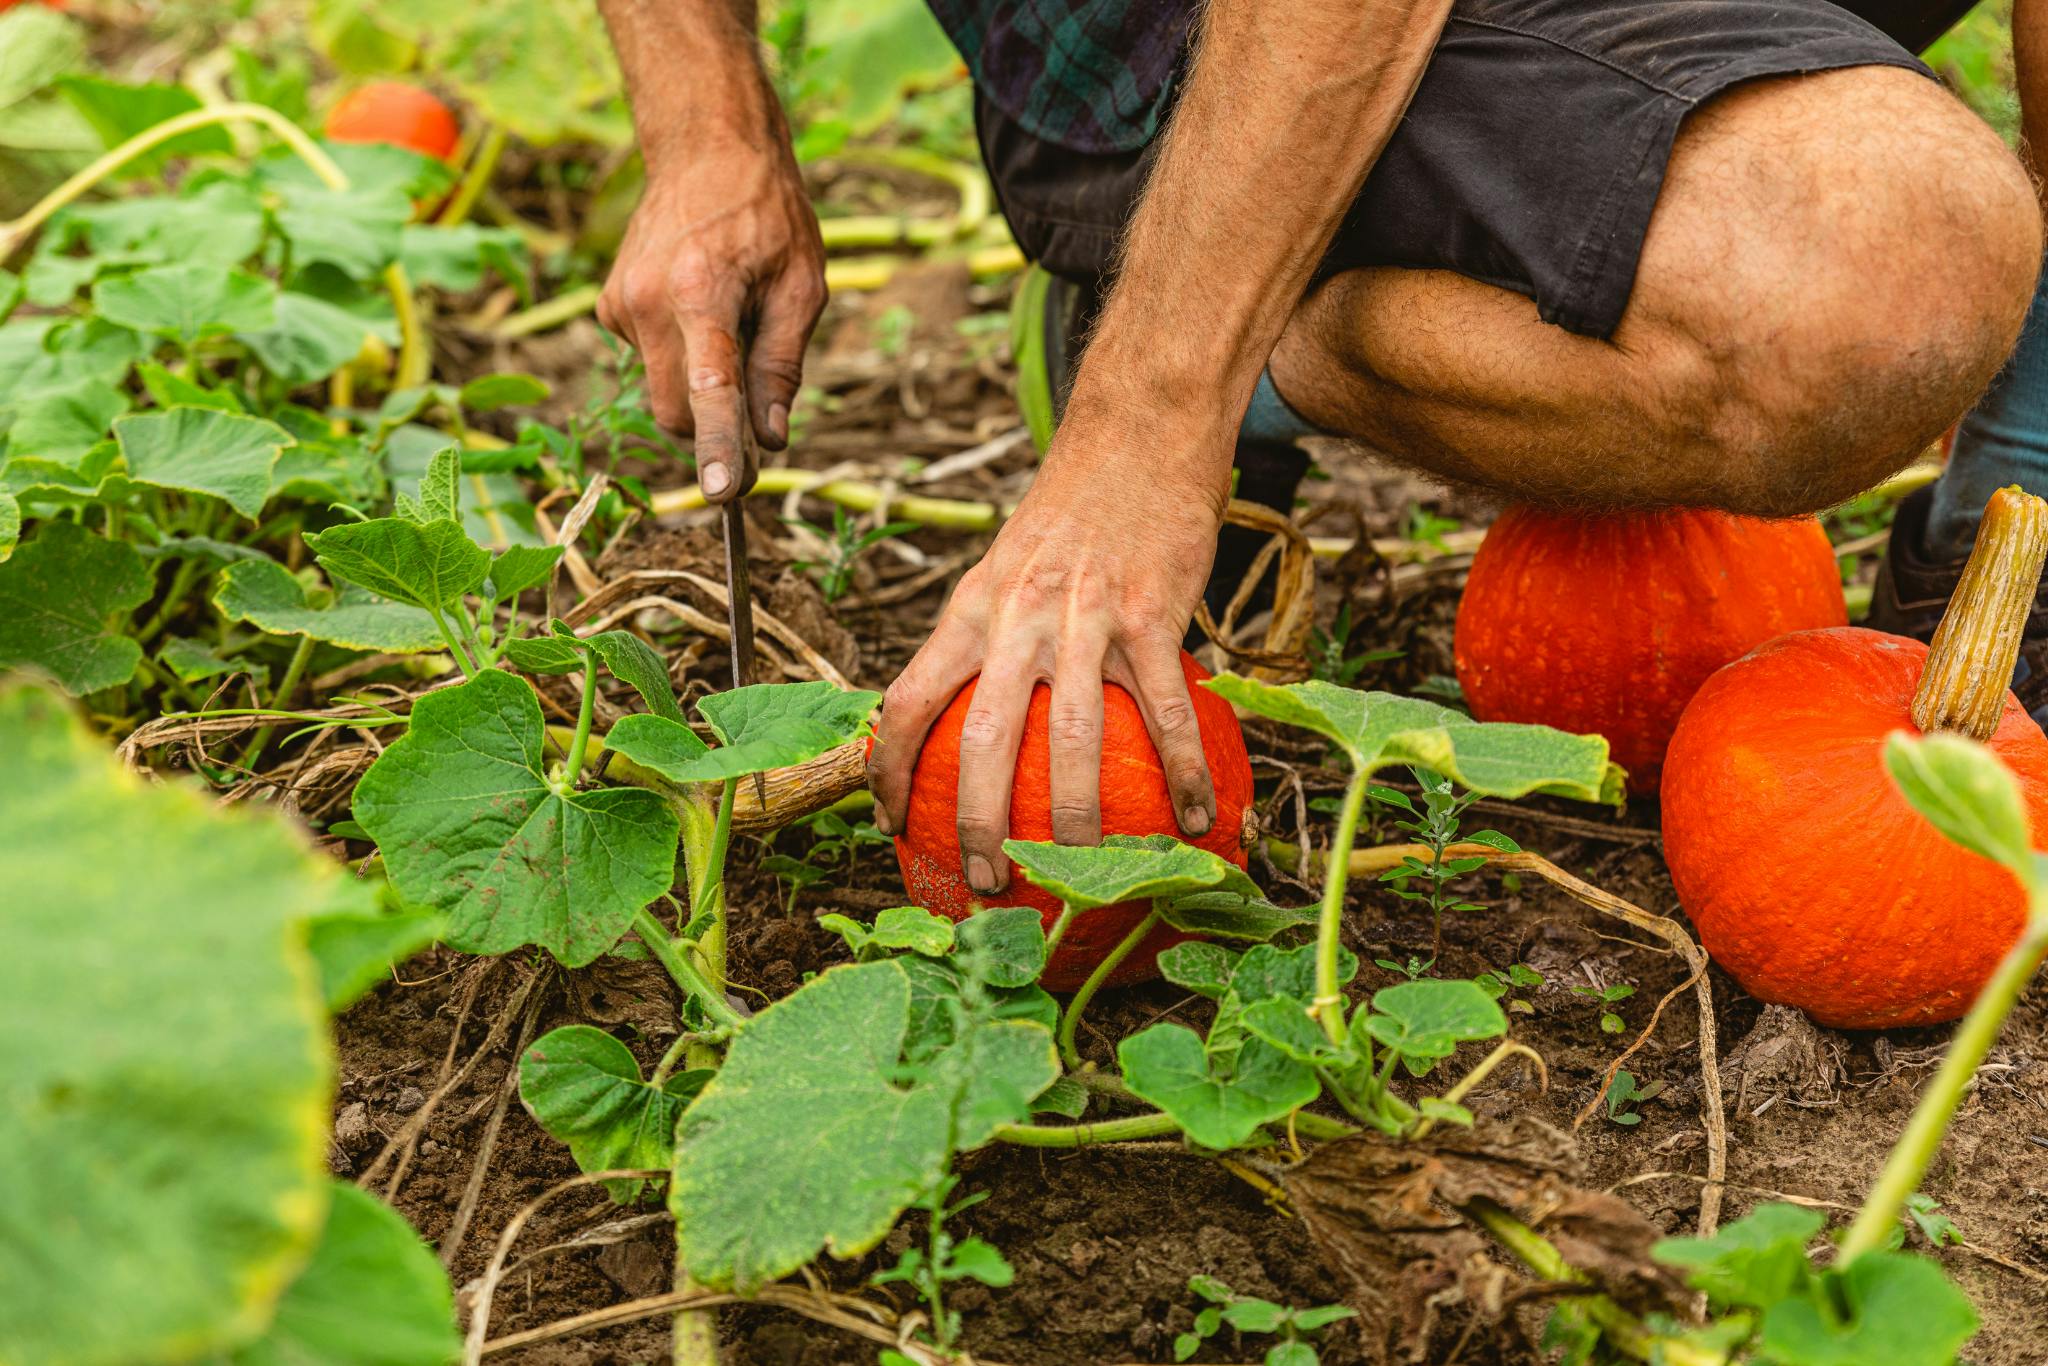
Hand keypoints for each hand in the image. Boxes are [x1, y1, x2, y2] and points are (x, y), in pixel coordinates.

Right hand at [596, 138, 825, 500]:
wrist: (707, 147)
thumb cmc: (768, 213)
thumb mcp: (802, 287)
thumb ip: (783, 365)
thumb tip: (773, 438)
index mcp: (700, 293)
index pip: (709, 389)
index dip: (719, 446)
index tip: (722, 492)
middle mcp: (646, 302)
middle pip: (674, 412)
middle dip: (713, 428)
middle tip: (760, 416)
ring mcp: (620, 305)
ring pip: (662, 389)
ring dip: (699, 382)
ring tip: (732, 315)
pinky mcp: (609, 306)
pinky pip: (651, 359)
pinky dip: (680, 353)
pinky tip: (700, 302)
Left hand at [866, 401, 1234, 892]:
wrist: (1137, 433)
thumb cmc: (1072, 509)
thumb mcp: (1004, 566)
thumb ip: (987, 635)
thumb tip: (971, 714)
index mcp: (969, 608)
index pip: (906, 699)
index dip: (886, 769)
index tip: (889, 823)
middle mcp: (1016, 617)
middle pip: (981, 741)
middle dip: (976, 825)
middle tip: (985, 884)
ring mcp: (1085, 617)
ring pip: (1073, 741)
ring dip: (1076, 820)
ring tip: (1082, 874)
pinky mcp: (1153, 613)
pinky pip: (1168, 711)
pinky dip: (1183, 773)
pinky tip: (1198, 818)